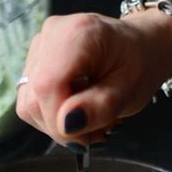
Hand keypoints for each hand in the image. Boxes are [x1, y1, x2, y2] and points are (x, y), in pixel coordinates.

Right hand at [15, 8, 171, 147]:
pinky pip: (32, 100)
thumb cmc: (139, 64)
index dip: (59, 120)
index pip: (47, 86)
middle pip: (34, 98)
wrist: (142, 47)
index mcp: (78, 34)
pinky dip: (53, 113)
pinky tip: (77, 107)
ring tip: (90, 116)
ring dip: (58, 122)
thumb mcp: (129, 92)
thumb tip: (66, 124)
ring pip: (29, 103)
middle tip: (96, 129)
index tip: (86, 137)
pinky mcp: (36, 60)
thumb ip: (99, 108)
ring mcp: (40, 46)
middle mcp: (52, 34)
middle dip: (62, 126)